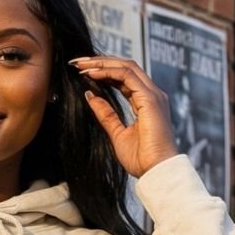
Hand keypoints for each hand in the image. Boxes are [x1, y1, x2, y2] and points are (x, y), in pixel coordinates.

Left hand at [70, 57, 178, 180]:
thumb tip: (90, 95)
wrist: (156, 172)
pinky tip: (92, 74)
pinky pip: (127, 76)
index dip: (103, 71)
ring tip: (81, 65)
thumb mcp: (117, 134)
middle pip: (125, 67)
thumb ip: (106, 114)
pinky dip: (108, 72)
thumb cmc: (142, 160)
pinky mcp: (150, 99)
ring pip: (126, 67)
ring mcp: (153, 95)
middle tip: (77, 62)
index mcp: (146, 102)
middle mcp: (151, 95)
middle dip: (100, 62)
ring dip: (102, 63)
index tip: (82, 72)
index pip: (123, 78)